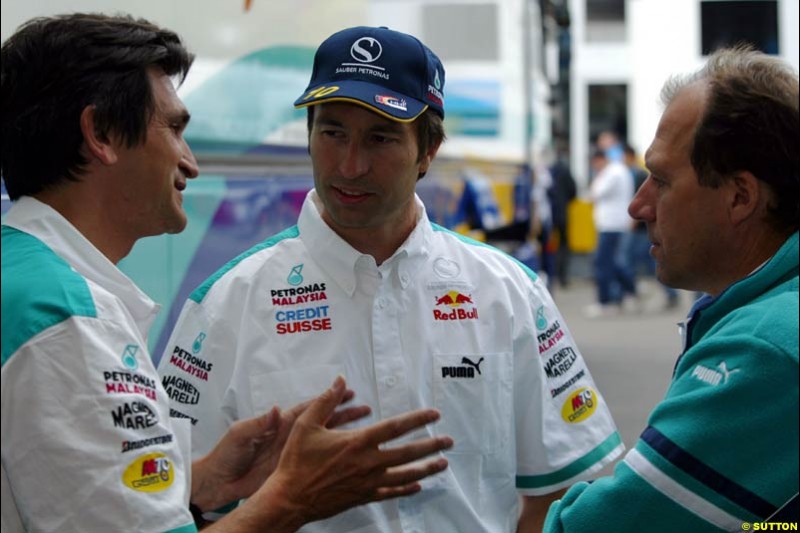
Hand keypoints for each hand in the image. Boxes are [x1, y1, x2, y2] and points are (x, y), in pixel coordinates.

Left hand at [191, 386, 370, 511]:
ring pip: (323, 439)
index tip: (343, 390)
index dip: (325, 399)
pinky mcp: (290, 469)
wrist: (217, 483)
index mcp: (277, 424)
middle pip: (321, 421)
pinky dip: (332, 455)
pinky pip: (316, 459)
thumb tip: (276, 409)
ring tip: (362, 425)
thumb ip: (259, 423)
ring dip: (342, 431)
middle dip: (342, 412)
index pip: (307, 408)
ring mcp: (291, 452)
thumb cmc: (224, 455)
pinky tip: (346, 454)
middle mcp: (288, 435)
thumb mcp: (240, 435)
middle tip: (362, 406)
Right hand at [248, 376, 452, 529]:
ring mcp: (367, 482)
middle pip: (408, 453)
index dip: (417, 419)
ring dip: (426, 468)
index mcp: (357, 442)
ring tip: (443, 463)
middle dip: (431, 446)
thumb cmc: (296, 461)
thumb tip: (339, 379)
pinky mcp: (362, 497)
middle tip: (449, 441)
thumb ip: (326, 400)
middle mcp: (368, 463)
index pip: (395, 427)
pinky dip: (406, 489)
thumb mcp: (306, 424)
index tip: (434, 414)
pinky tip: (417, 486)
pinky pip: (390, 494)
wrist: (289, 498)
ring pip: (405, 476)